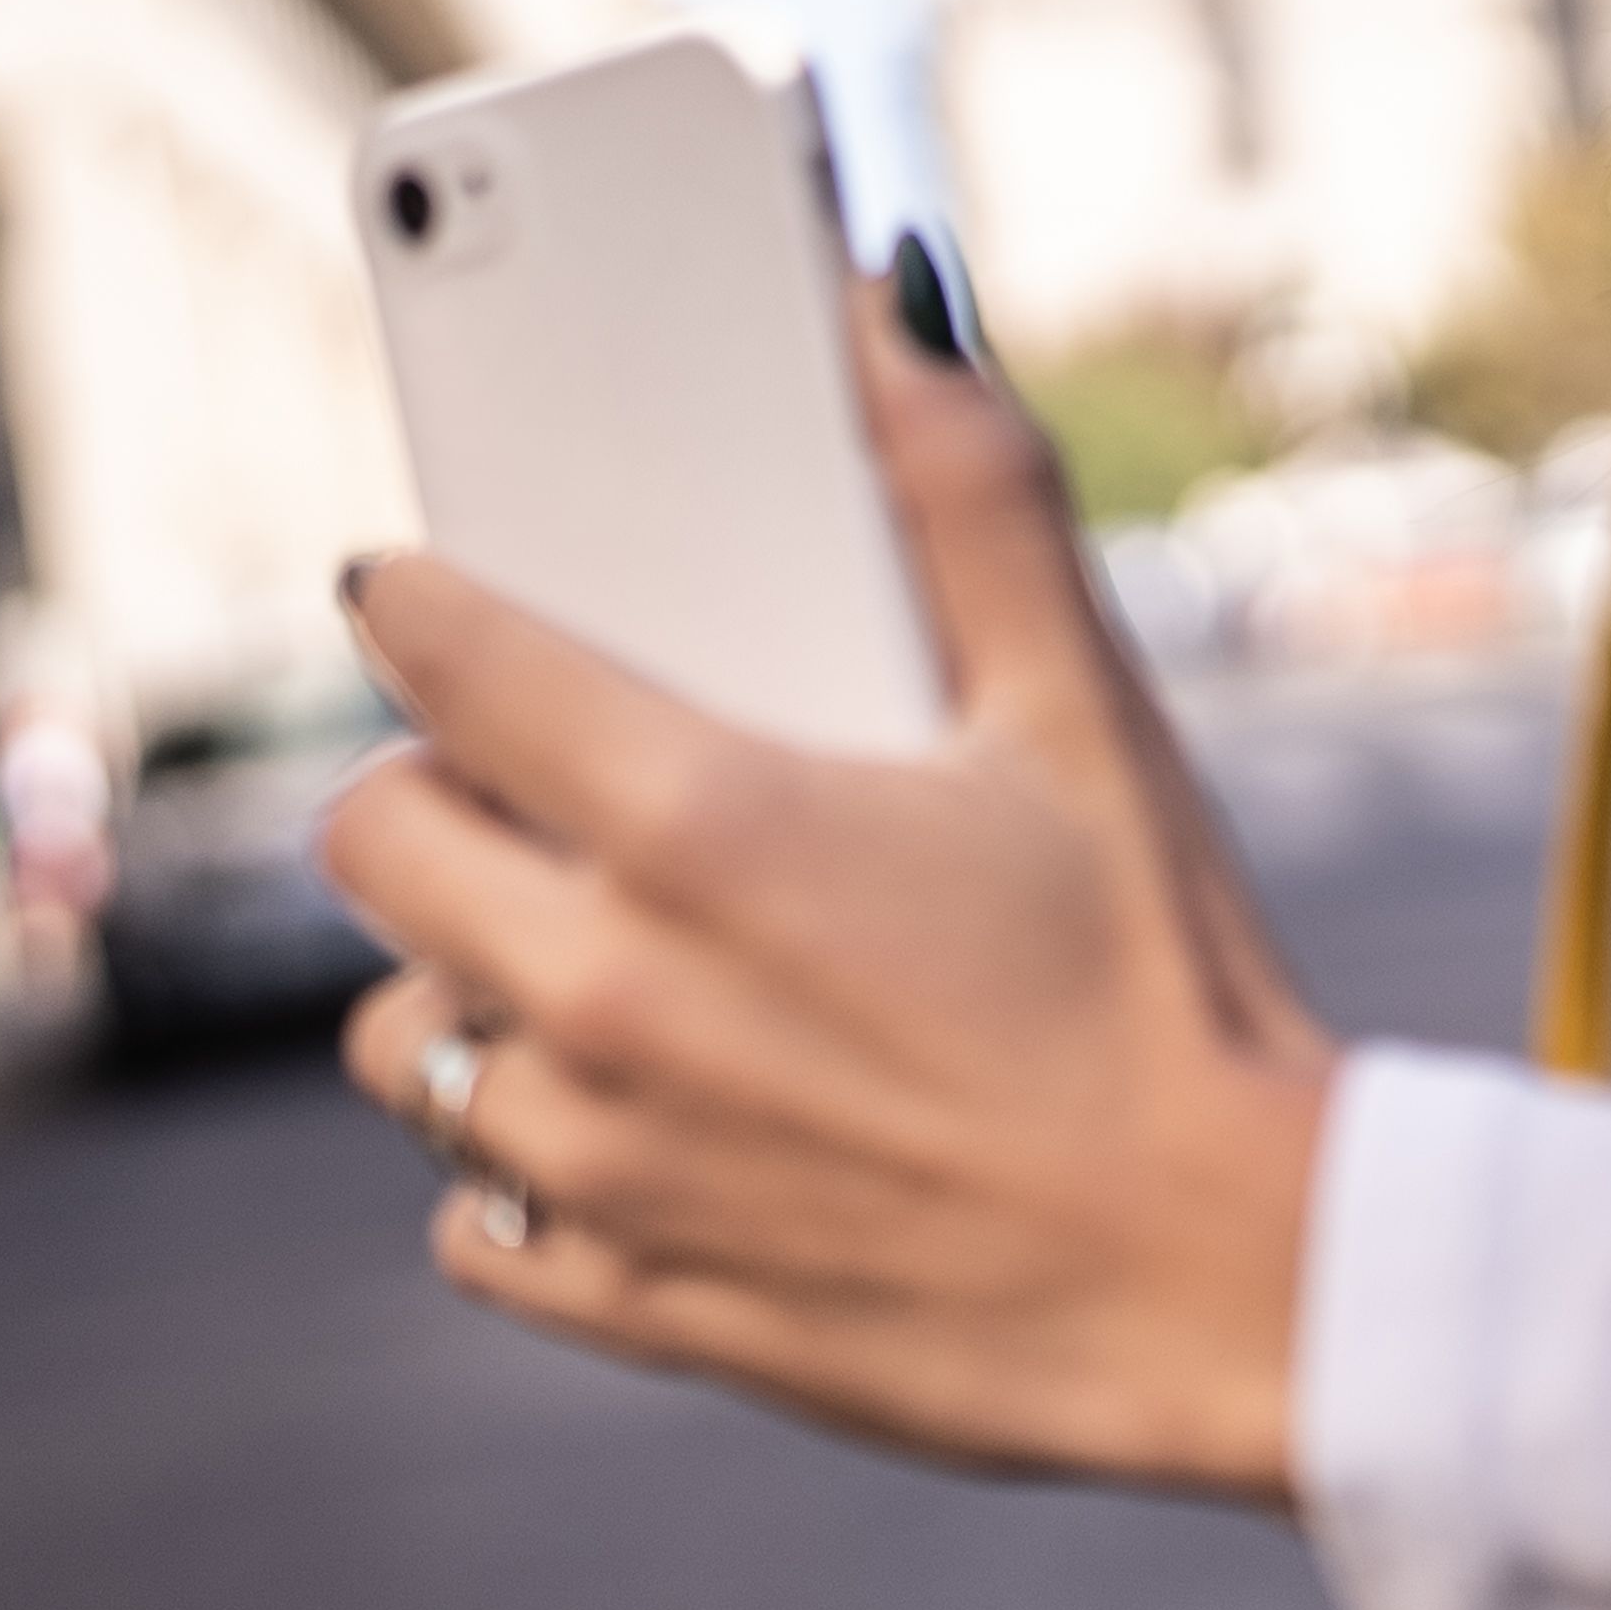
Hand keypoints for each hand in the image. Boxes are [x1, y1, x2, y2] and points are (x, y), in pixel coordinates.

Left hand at [322, 287, 1334, 1500]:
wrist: (1239, 1286)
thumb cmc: (1173, 993)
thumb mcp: (1090, 718)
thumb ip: (974, 497)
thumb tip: (891, 310)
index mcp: (704, 824)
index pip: (441, 661)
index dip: (419, 601)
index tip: (422, 591)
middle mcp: (611, 993)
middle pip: (371, 845)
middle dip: (427, 788)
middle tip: (525, 785)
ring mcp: (608, 1161)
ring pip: (397, 1044)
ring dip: (461, 986)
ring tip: (576, 960)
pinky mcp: (636, 1298)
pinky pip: (469, 1221)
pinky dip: (520, 1169)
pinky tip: (628, 1122)